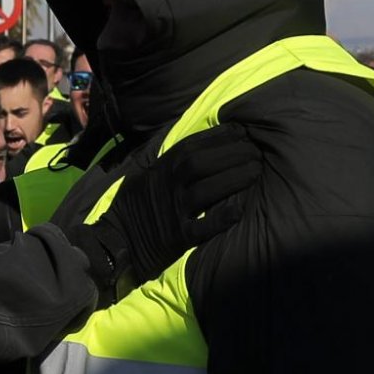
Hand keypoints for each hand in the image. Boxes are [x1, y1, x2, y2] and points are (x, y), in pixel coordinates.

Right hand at [72, 125, 260, 296]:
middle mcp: (168, 185)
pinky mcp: (179, 237)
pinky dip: (222, 217)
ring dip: (236, 178)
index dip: (223, 136)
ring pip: (208, 189)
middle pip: (205, 163)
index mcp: (162, 168)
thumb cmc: (135, 206)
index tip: (244, 132)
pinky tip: (240, 209)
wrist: (116, 241)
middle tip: (257, 153)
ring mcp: (174, 211)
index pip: (195, 145)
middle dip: (235, 154)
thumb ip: (169, 160)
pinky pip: (203, 226)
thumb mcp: (144, 174)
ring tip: (257, 172)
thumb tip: (201, 142)